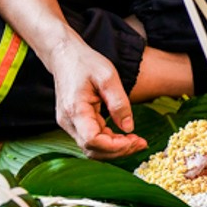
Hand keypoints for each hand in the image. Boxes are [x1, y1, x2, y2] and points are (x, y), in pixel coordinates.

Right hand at [44, 39, 144, 157]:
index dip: (114, 146)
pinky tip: (124, 137)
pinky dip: (108, 142)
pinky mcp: (74, 123)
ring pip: (92, 148)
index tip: (134, 140)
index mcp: (75, 109)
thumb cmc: (85, 62)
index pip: (92, 140)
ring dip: (114, 149)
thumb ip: (119, 103)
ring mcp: (69, 124)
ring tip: (136, 141)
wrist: (65, 56)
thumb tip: (129, 128)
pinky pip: (92, 139)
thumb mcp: (108, 77)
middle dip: (118, 151)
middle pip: (92, 149)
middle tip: (141, 144)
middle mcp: (68, 121)